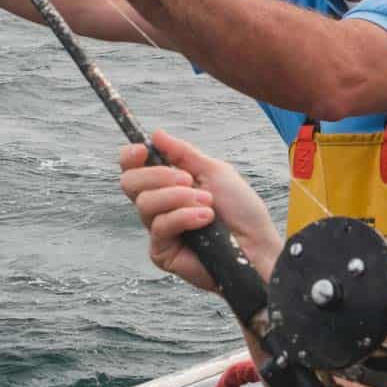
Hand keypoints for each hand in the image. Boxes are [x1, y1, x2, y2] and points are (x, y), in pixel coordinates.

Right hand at [119, 128, 282, 292]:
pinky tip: (205, 220)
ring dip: (179, 198)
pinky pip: (160, 227)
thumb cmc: (241, 210)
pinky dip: (184, 217)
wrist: (256, 245)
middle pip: (130, 183)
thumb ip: (183, 153)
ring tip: (208, 203)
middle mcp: (158, 206)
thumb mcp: (214, 171)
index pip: (133, 168)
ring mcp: (159, 230)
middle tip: (189, 180)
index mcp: (167, 184)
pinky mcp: (161, 252)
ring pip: (145, 204)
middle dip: (158, 175)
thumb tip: (156, 134)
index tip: (143, 150)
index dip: (130, 157)